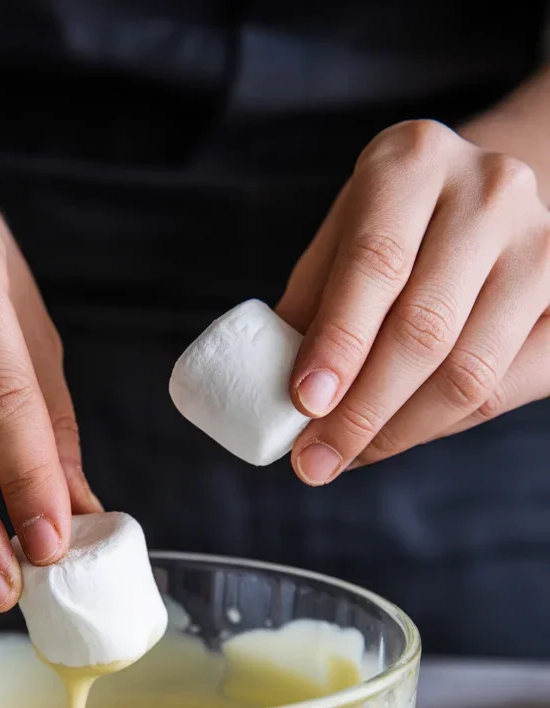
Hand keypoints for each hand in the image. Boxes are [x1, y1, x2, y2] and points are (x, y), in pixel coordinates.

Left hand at [276, 119, 549, 482]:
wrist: (480, 201)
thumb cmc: (391, 230)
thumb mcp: (338, 243)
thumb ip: (309, 309)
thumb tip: (270, 396)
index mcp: (413, 162)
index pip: (376, 263)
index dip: (339, 343)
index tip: (304, 404)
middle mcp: (490, 191)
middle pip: (426, 328)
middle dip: (361, 411)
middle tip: (315, 460)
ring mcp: (543, 242)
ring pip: (470, 371)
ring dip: (401, 430)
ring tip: (349, 455)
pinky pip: (508, 388)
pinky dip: (444, 426)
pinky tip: (400, 435)